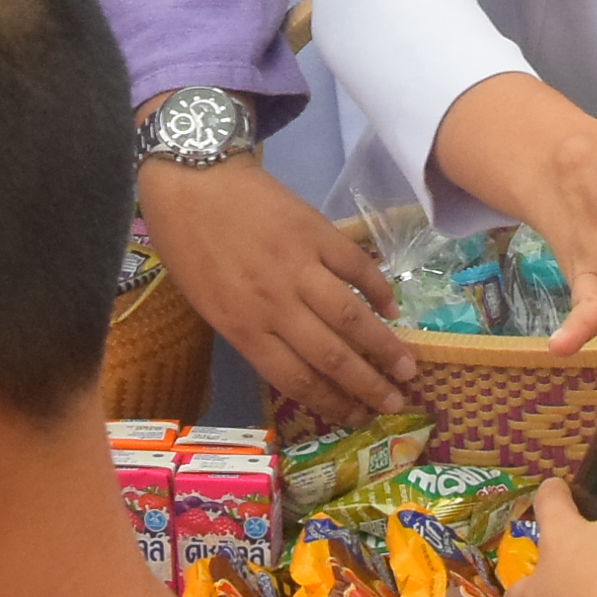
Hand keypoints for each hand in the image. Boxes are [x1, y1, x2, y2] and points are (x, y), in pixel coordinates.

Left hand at [141, 156, 415, 424]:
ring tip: (408, 369)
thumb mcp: (206, 303)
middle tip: (396, 405)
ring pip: (352, 317)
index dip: (332, 403)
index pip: (297, 379)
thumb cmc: (188, 244)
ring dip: (385, 347)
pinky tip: (394, 309)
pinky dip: (380, 289)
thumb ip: (250, 332)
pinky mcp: (317, 232)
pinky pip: (357, 267)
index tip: (356, 419)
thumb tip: (296, 358)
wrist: (191, 178)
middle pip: (332, 356)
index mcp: (242, 328)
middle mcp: (275, 305)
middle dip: (368, 386)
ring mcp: (299, 267)